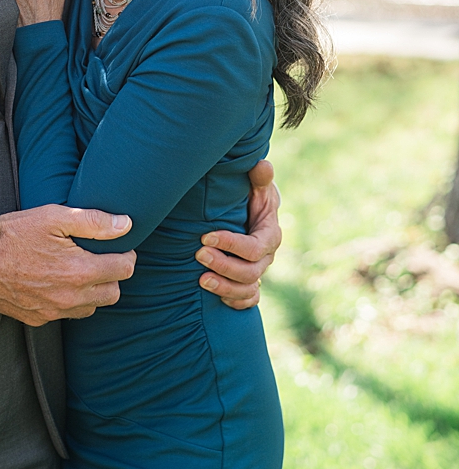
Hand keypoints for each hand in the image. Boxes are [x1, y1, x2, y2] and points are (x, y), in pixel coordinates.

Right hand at [0, 205, 135, 325]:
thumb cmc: (13, 234)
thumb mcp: (52, 217)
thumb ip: (92, 221)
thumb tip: (126, 224)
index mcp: (80, 270)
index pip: (124, 269)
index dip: (125, 254)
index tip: (117, 246)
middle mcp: (72, 297)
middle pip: (114, 292)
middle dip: (112, 275)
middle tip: (97, 258)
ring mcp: (55, 311)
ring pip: (93, 307)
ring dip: (93, 291)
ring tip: (77, 270)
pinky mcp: (40, 318)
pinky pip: (68, 314)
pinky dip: (70, 301)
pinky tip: (56, 283)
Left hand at [197, 158, 280, 308]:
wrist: (249, 211)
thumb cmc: (250, 195)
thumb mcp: (256, 185)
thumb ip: (259, 179)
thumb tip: (261, 166)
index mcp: (270, 234)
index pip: (255, 246)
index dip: (232, 244)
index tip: (205, 236)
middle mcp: (266, 256)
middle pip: (251, 271)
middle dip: (224, 265)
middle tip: (198, 255)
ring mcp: (257, 271)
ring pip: (248, 288)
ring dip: (226, 288)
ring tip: (201, 280)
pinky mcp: (248, 282)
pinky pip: (249, 300)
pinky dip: (236, 303)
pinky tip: (218, 300)